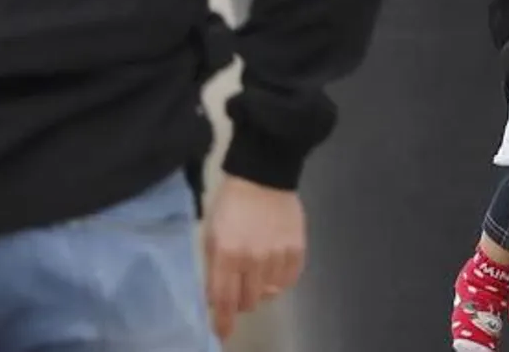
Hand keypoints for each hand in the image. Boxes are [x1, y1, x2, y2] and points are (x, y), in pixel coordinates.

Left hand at [202, 176, 305, 340]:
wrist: (263, 175)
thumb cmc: (230, 202)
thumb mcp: (211, 230)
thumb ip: (213, 264)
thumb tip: (215, 295)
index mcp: (227, 253)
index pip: (224, 300)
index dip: (223, 321)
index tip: (221, 333)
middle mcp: (253, 260)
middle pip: (248, 301)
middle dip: (240, 300)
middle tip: (238, 287)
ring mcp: (277, 257)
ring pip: (269, 294)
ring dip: (260, 288)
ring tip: (257, 270)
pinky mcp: (297, 251)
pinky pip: (289, 282)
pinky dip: (279, 281)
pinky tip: (273, 267)